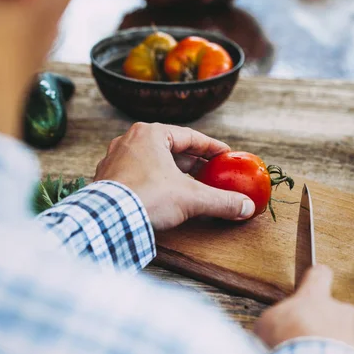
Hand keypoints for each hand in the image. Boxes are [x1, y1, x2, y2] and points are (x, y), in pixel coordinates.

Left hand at [94, 122, 255, 230]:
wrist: (107, 220)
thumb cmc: (148, 198)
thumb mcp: (191, 198)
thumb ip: (221, 201)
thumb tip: (246, 208)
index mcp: (150, 133)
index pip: (190, 137)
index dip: (212, 147)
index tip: (226, 155)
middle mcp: (129, 140)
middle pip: (171, 149)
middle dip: (193, 162)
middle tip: (212, 172)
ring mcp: (114, 159)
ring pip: (152, 162)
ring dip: (173, 173)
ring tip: (191, 185)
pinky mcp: (106, 179)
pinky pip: (137, 175)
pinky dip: (154, 183)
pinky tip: (164, 196)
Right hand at [253, 265, 353, 353]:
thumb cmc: (291, 342)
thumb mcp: (269, 323)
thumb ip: (279, 316)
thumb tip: (277, 323)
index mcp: (316, 298)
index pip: (319, 275)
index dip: (316, 278)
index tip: (316, 279)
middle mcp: (342, 310)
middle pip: (336, 310)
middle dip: (326, 324)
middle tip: (310, 341)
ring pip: (350, 334)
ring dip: (338, 345)